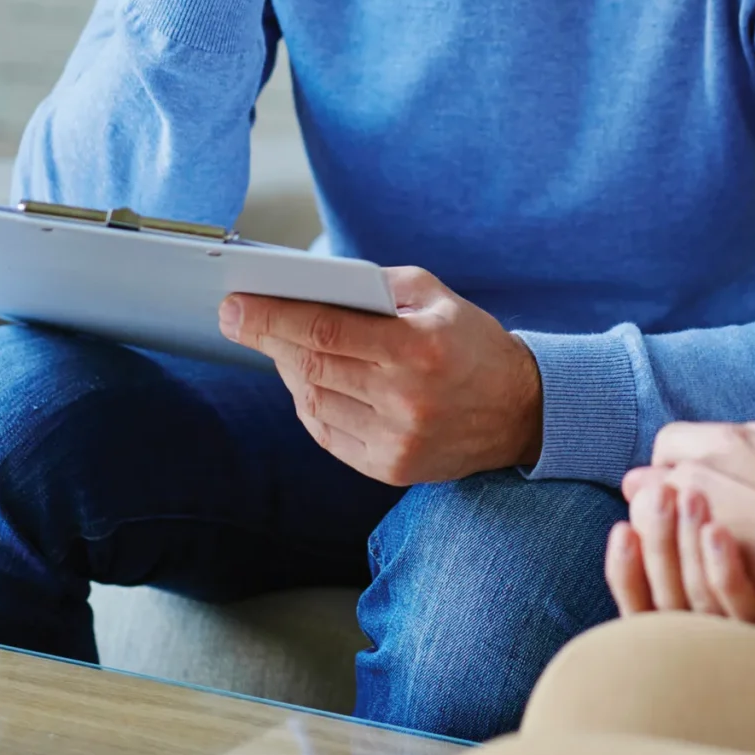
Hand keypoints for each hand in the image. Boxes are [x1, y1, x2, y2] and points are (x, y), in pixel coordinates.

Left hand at [218, 267, 543, 483]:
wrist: (520, 411)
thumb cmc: (471, 343)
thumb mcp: (435, 296)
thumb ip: (375, 286)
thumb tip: (308, 287)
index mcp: (418, 349)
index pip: (326, 332)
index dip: (272, 319)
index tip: (233, 308)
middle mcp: (406, 400)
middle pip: (312, 367)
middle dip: (269, 341)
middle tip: (242, 320)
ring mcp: (397, 440)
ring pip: (313, 402)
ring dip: (290, 372)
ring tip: (284, 348)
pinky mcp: (391, 468)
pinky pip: (327, 434)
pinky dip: (309, 406)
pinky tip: (310, 383)